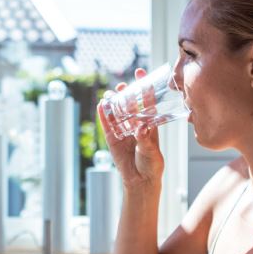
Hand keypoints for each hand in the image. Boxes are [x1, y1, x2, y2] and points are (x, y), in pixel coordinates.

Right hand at [97, 68, 164, 189]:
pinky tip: (101, 105)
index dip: (143, 87)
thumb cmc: (151, 165)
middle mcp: (135, 124)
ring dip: (114, 102)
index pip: (146, 101)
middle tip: (123, 86)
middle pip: (129, 104)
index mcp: (149, 124)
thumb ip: (145, 139)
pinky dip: (103, 115)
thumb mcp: (151, 151)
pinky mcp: (112, 139)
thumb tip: (141, 127)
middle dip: (126, 93)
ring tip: (112, 94)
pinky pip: (107, 125)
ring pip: (117, 112)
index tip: (141, 72)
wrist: (140, 181)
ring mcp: (123, 131)